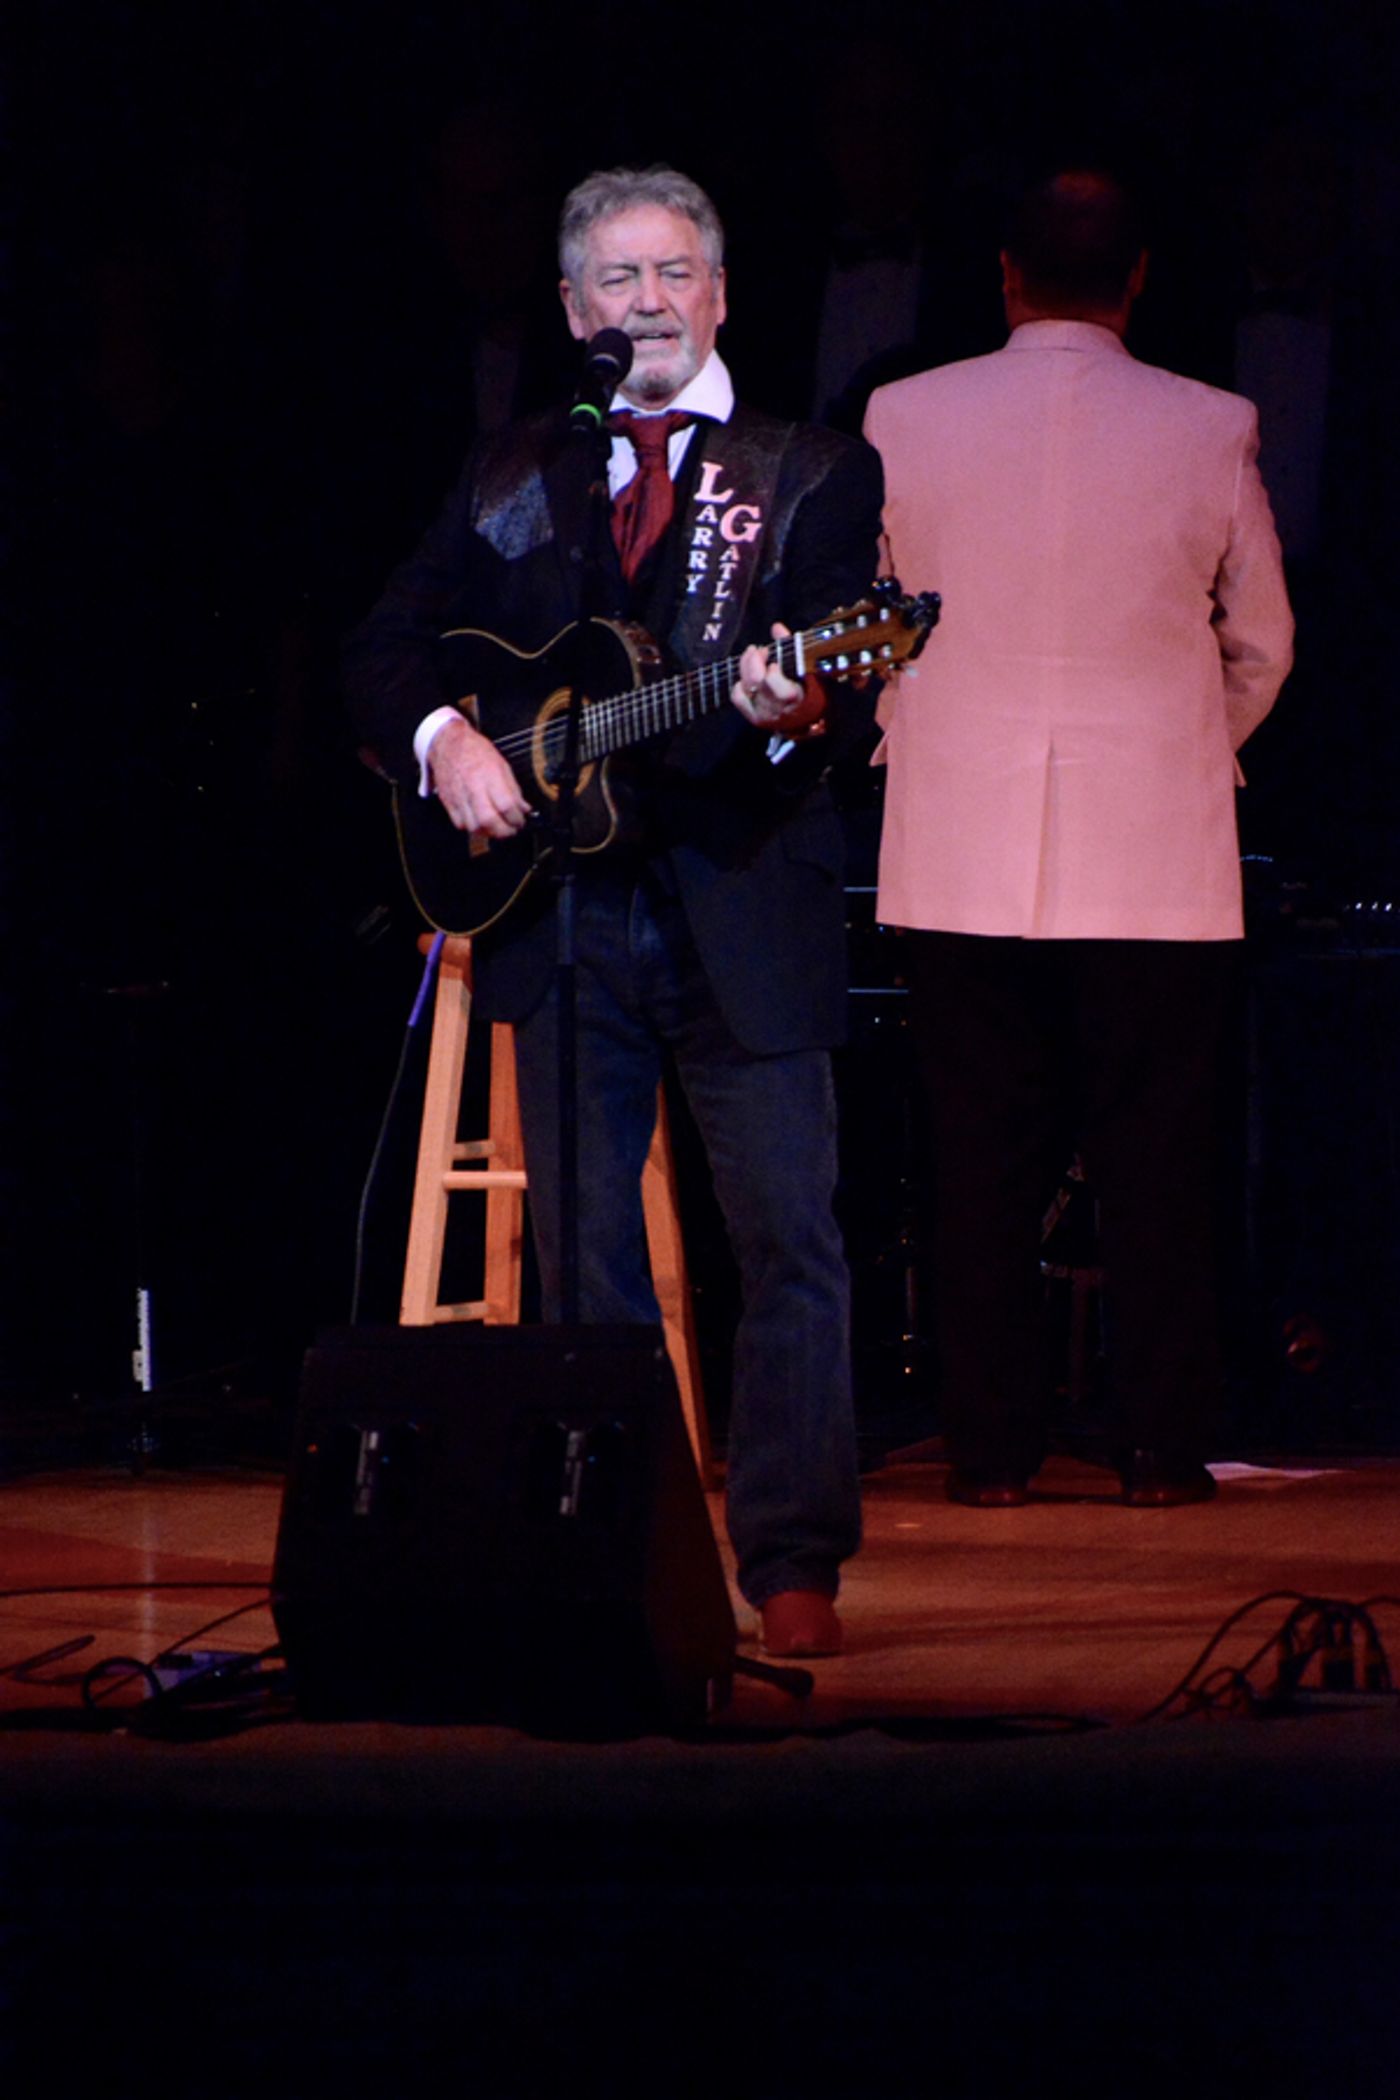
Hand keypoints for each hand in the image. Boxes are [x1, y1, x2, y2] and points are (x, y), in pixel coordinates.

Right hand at [428, 715, 531, 837]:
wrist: (448, 744)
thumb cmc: (475, 751)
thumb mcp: (502, 764)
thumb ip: (513, 789)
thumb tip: (523, 808)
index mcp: (490, 775)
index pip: (506, 806)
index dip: (517, 819)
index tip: (520, 821)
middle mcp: (473, 787)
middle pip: (489, 820)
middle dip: (504, 831)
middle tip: (511, 829)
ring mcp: (459, 796)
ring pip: (474, 827)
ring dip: (489, 832)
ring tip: (497, 828)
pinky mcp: (448, 802)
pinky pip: (460, 824)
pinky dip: (473, 828)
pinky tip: (481, 823)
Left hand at [730, 624, 827, 733]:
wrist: (808, 719)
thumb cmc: (810, 689)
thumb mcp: (806, 667)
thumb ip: (792, 646)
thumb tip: (776, 627)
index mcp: (792, 694)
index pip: (772, 679)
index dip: (769, 666)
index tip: (774, 659)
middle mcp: (776, 707)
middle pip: (754, 680)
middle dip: (754, 659)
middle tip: (759, 650)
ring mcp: (763, 714)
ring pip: (745, 686)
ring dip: (745, 667)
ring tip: (752, 657)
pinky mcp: (754, 718)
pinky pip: (738, 698)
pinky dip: (738, 685)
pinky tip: (745, 677)